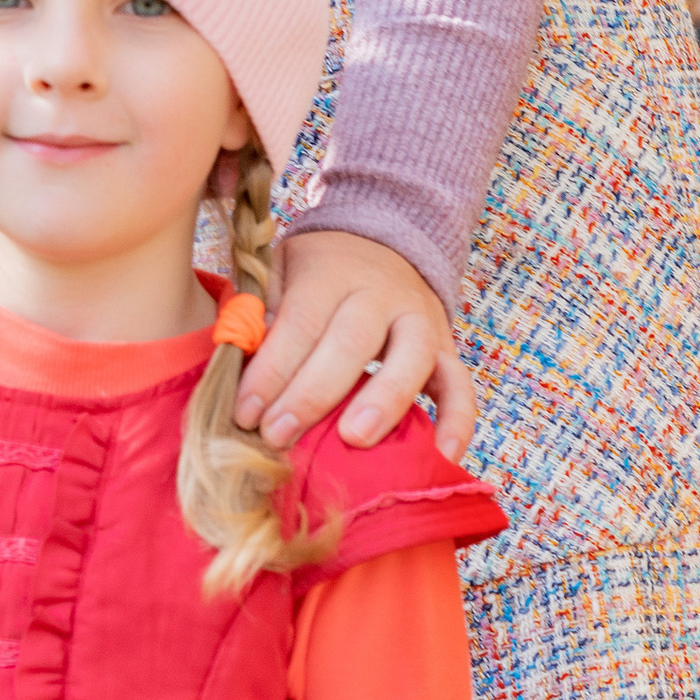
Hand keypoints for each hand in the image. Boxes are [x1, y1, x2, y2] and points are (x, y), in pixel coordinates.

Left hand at [235, 228, 473, 458]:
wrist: (383, 242)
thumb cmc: (318, 272)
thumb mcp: (281, 270)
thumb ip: (261, 310)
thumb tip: (237, 358)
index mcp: (331, 272)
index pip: (300, 323)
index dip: (270, 370)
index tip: (244, 413)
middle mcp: (381, 293)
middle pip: (350, 342)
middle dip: (312, 394)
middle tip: (278, 436)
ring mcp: (420, 319)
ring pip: (411, 358)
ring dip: (384, 401)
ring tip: (354, 441)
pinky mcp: (447, 346)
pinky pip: (461, 385)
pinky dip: (457, 422)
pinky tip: (441, 457)